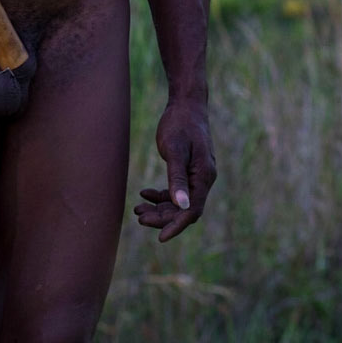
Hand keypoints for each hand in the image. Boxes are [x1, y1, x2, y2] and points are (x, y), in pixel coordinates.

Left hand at [134, 98, 215, 241]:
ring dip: (159, 208)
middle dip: (162, 217)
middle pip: (184, 209)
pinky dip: (161, 195)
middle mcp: (204, 179)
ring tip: (137, 210)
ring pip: (179, 202)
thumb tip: (182, 206)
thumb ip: (177, 178)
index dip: (176, 226)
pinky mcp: (189, 170)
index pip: (192, 211)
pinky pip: (176, 191)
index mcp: (204, 176)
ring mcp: (197, 175)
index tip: (159, 238)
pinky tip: (144, 193)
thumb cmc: (180, 124)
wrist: (186, 104)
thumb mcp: (175, 150)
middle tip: (138, 217)